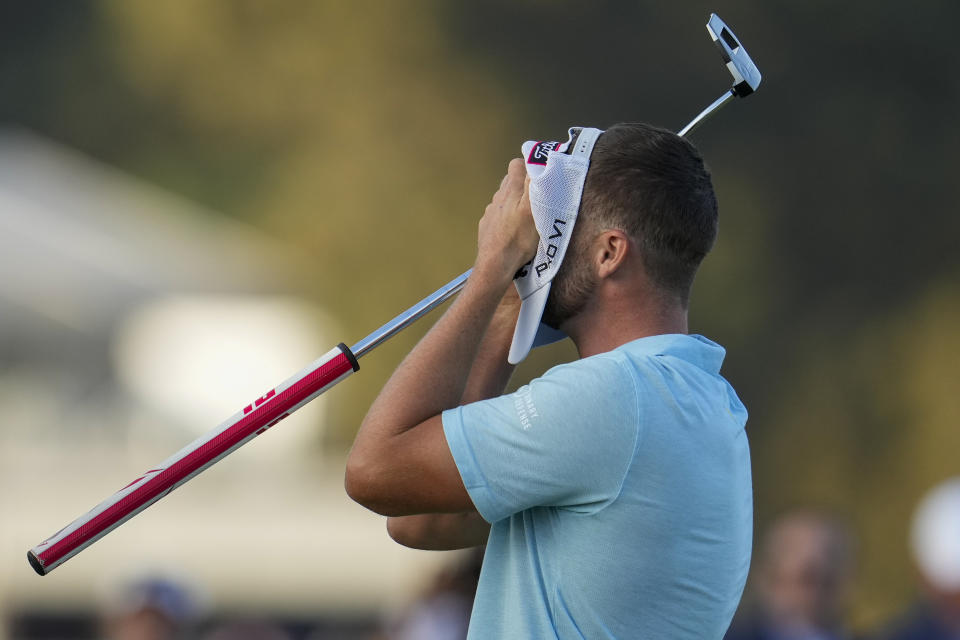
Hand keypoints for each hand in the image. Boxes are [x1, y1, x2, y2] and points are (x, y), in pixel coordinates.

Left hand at [475, 158, 539, 282]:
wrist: (495, 264)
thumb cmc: (518, 239)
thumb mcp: (534, 209)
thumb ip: (534, 184)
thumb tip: (536, 162)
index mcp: (510, 190)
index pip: (516, 165)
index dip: (528, 167)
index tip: (539, 177)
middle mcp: (497, 198)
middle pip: (510, 182)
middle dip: (524, 186)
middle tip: (538, 199)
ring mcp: (490, 212)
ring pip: (504, 200)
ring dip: (515, 204)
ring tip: (528, 218)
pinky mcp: (487, 226)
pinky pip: (498, 216)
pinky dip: (507, 219)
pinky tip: (514, 231)